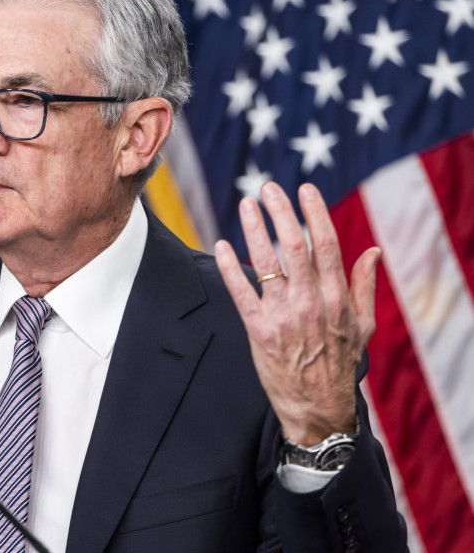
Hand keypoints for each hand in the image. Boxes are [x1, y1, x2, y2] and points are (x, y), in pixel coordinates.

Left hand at [214, 182, 379, 445]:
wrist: (317, 406)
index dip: (314, 213)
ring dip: (254, 231)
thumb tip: (373, 251)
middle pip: (295, 247)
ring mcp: (283, 316)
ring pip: (267, 264)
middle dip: (281, 213)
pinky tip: (222, 246)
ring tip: (246, 205)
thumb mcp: (363, 325)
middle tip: (268, 189)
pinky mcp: (259, 331)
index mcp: (336, 298)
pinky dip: (231, 268)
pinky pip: (241, 293)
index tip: (304, 190)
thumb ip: (364, 286)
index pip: (325, 245)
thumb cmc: (339, 362)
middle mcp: (310, 302)